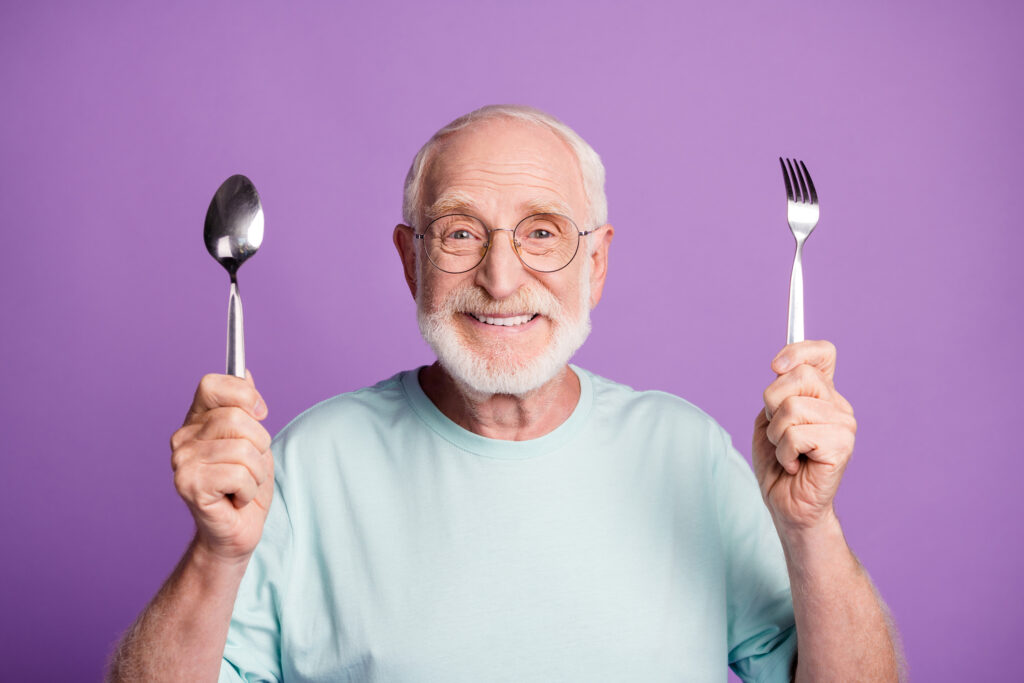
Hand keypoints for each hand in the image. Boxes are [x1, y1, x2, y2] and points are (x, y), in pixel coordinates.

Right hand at [170, 371, 272, 563]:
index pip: (213, 384)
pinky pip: (239, 475)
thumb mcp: (254, 439)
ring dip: (257, 472)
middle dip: (260, 445)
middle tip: (250, 466)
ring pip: (243, 449)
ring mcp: (182, 461)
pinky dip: (249, 490)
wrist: (236, 530)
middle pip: (237, 418)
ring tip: (243, 485)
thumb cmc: (245, 485)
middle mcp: (182, 437)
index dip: (244, 395)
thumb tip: (244, 371)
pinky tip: (236, 499)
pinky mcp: (188, 486)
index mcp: (196, 419)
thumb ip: (246, 406)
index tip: (260, 413)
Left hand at [752, 340, 855, 532]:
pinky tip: (794, 465)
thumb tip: (781, 367)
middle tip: (778, 432)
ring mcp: (844, 425)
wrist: (786, 504)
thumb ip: (778, 392)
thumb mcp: (769, 419)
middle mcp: (838, 406)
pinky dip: (783, 452)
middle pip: (799, 376)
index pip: (822, 354)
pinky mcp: (841, 446)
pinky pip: (795, 435)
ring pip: (792, 408)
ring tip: (787, 452)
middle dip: (772, 404)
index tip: (776, 365)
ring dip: (776, 434)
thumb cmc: (777, 463)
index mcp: (823, 395)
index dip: (799, 350)